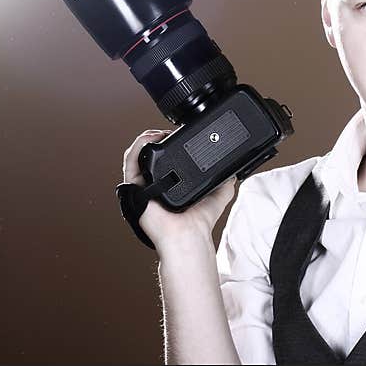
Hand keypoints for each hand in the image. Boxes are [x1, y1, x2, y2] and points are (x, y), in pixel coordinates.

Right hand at [122, 130, 236, 253]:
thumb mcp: (219, 194)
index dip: (169, 143)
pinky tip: (150, 138)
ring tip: (160, 133)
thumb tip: (234, 169)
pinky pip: (130, 162)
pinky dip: (138, 146)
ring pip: (138, 155)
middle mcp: (154, 184)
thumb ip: (226, 180)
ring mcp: (143, 185)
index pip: (165, 159)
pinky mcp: (134, 187)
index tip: (178, 133)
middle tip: (168, 131)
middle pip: (149, 155)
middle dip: (156, 138)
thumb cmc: (199, 221)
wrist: (188, 234)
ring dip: (147, 139)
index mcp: (170, 184)